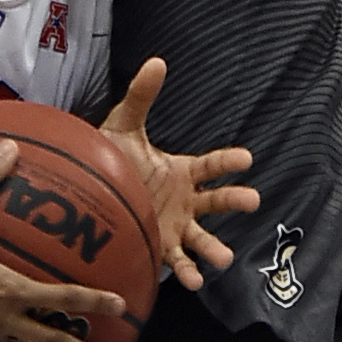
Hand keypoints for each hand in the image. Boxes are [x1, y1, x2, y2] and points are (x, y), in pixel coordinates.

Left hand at [95, 57, 259, 291]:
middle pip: (217, 202)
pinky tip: (194, 280)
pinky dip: (187, 272)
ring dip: (215, 249)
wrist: (89, 194)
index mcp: (183, 172)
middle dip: (235, 201)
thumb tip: (157, 61)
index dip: (229, 162)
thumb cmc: (113, 159)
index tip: (247, 158)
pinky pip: (178, 262)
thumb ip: (141, 97)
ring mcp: (176, 227)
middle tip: (253, 200)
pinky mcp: (161, 248)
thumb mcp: (125, 126)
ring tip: (225, 258)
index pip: (213, 165)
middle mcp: (186, 201)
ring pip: (203, 239)